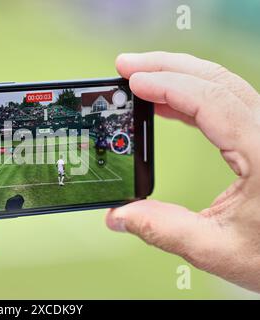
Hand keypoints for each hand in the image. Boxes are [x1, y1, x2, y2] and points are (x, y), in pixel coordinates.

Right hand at [107, 52, 259, 291]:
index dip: (168, 86)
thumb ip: (164, 230)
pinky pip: (223, 101)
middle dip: (166, 67)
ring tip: (139, 79)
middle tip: (127, 66)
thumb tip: (119, 217)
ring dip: (177, 76)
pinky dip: (189, 95)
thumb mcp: (217, 249)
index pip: (210, 101)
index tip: (134, 82)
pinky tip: (166, 103)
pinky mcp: (259, 136)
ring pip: (220, 84)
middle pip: (216, 79)